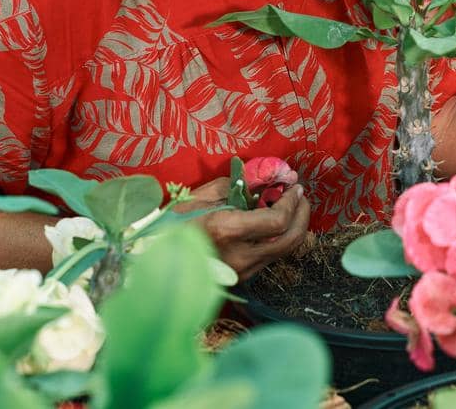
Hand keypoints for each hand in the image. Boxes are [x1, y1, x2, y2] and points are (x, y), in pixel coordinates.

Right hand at [176, 175, 310, 278]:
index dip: (291, 203)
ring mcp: (241, 272)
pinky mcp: (242, 279)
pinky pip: (270, 258)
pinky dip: (280, 239)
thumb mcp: (202, 196)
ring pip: (284, 251)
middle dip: (302, 215)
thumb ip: (238, 185)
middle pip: (289, 240)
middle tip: (300, 197)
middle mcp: (239, 256)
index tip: (294, 187)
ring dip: (295, 227)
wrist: (153, 262)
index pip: (277, 220)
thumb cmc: (173, 224)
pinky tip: (275, 224)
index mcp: (226, 231)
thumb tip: (267, 177)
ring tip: (292, 207)